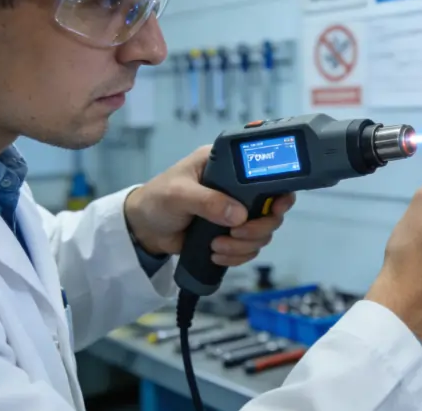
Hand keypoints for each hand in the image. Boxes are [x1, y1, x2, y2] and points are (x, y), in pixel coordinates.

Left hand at [123, 146, 295, 265]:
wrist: (144, 230)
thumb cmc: (157, 200)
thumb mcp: (178, 194)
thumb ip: (207, 201)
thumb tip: (239, 215)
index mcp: (227, 166)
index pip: (265, 173)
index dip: (278, 191)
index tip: (275, 208)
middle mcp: (238, 187)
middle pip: (272, 208)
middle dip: (259, 227)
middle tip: (237, 234)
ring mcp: (237, 211)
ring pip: (264, 231)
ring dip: (245, 245)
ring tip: (218, 246)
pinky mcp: (232, 233)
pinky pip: (250, 247)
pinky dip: (238, 255)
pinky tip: (217, 254)